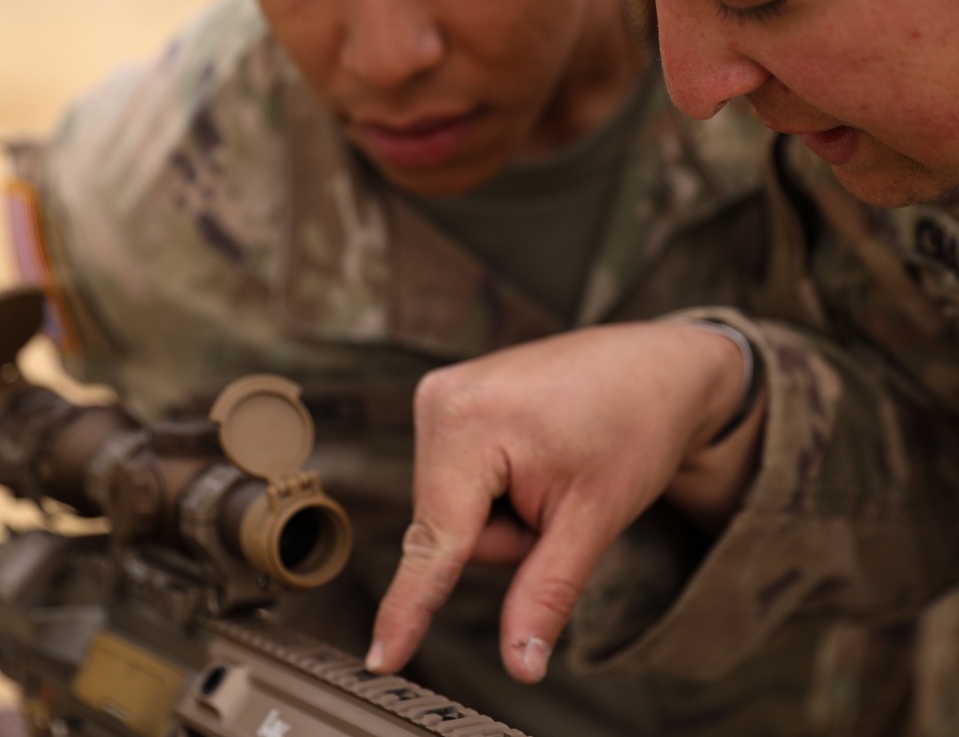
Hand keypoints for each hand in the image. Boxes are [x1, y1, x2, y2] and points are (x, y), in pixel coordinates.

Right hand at [366, 320, 763, 683]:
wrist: (655, 365)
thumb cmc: (635, 426)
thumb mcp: (593, 518)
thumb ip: (546, 593)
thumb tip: (520, 666)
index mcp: (467, 424)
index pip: (436, 540)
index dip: (408, 608)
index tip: (377, 660)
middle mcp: (439, 400)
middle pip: (450, 529)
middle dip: (506, 533)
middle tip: (560, 495)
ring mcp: (442, 393)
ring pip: (453, 508)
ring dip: (502, 510)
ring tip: (553, 468)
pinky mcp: (450, 396)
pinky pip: (456, 477)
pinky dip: (494, 485)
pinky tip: (535, 452)